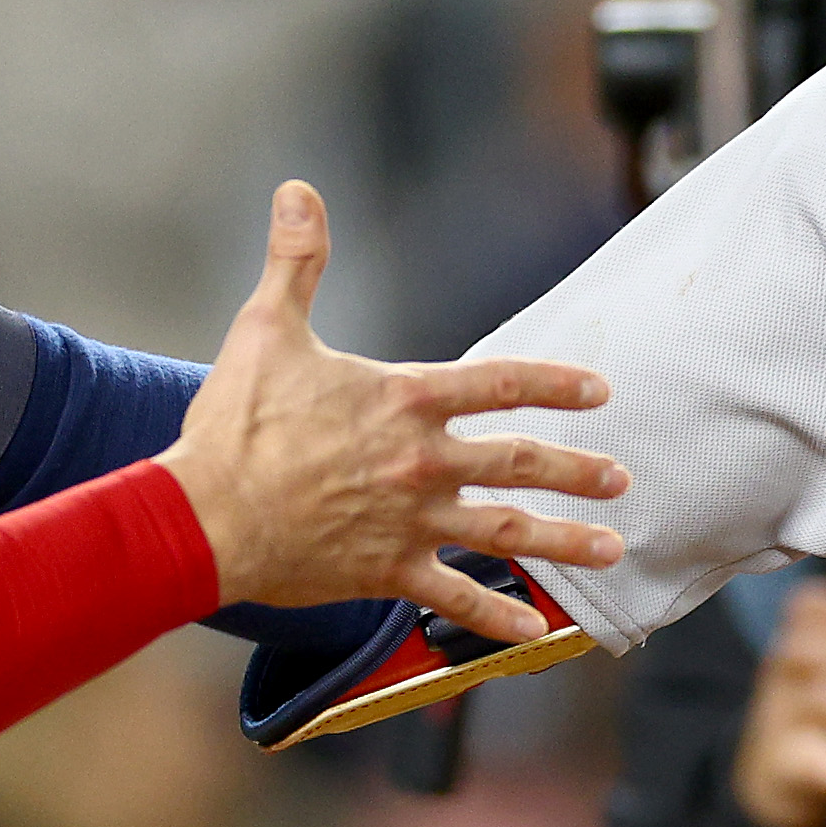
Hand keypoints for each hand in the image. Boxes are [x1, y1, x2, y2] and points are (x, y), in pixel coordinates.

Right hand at [160, 182, 625, 641]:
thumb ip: (296, 260)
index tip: (599, 390)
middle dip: (577, 470)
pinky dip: (497, 619)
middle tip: (621, 479)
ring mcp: (410, 520)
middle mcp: (422, 461)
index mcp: (403, 399)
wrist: (204, 514)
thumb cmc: (235, 424)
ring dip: (563, 541)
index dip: (555, 383)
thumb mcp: (267, 327)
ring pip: (506, 532)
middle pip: (520, 462)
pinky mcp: (387, 571)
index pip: (500, 382)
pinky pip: (454, 599)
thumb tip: (297, 192)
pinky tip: (535, 634)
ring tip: (611, 549)